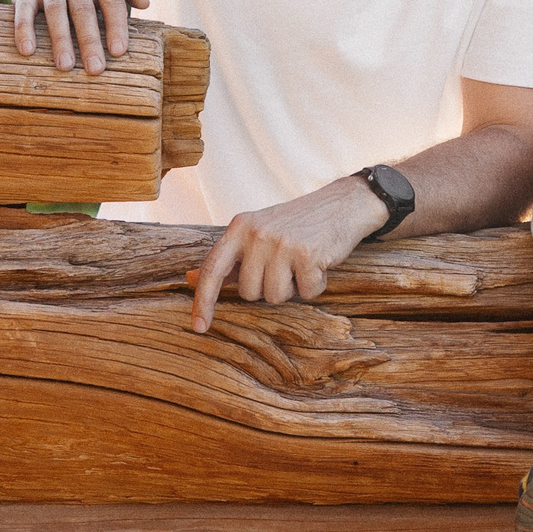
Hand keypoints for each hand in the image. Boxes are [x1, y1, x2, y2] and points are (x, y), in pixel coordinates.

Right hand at [10, 0, 149, 72]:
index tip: (118, 52)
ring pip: (56, 12)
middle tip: (95, 69)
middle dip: (89, 41)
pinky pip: (24, 11)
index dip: (115, 26)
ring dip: (60, 40)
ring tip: (65, 67)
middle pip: (83, 10)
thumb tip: (145, 3)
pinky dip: (24, 30)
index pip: (112, 1)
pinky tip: (27, 51)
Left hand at [188, 177, 391, 331]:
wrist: (343, 204)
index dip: (204, 301)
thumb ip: (228, 258)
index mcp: (239, 227)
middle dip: (269, 288)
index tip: (199, 327)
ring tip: (302, 263)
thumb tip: (189, 278)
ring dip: (293, 289)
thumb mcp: (258, 232)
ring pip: (276, 296)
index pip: (212, 269)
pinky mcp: (307, 254)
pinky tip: (320, 264)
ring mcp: (281, 243)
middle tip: (286, 265)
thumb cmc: (297, 224)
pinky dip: (316, 285)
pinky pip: (306, 293)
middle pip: (249, 292)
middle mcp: (256, 233)